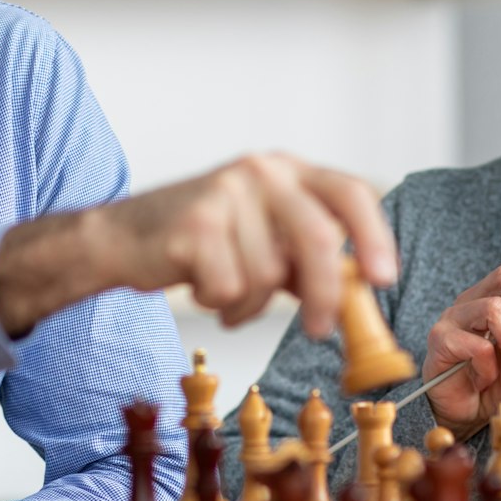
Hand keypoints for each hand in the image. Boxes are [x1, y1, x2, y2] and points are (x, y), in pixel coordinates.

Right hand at [0, 153, 396, 339]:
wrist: (118, 237)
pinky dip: (222, 305)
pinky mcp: (195, 224)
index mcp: (285, 170)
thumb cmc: (198, 242)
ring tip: (228, 295)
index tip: (382, 279)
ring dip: (251, 305)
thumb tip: (359, 294)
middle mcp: (260, 172)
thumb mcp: (262, 239)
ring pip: (268, 275)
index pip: (349, 192)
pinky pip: (231, 288)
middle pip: (317, 238)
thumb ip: (306, 259)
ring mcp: (226, 194)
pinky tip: (203, 289)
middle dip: (325, 294)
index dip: (372, 237)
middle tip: (321, 330)